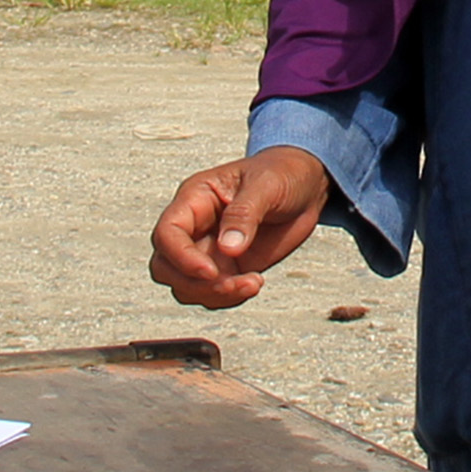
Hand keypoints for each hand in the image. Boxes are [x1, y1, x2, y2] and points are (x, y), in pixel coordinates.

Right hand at [148, 148, 332, 308]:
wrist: (305, 187)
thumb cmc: (280, 173)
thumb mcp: (266, 184)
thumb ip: (244, 214)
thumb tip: (228, 247)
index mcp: (196, 199)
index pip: (167, 233)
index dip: (181, 257)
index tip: (210, 271)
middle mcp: (196, 227)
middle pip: (166, 266)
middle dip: (194, 283)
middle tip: (231, 283)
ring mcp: (210, 250)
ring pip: (186, 285)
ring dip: (215, 294)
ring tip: (251, 282)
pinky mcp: (228, 267)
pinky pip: (212, 293)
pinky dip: (229, 298)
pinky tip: (254, 283)